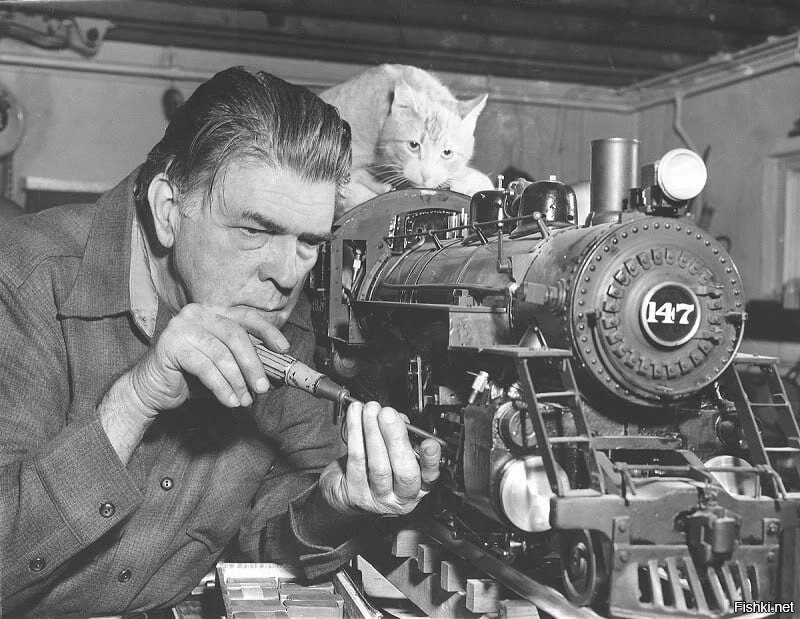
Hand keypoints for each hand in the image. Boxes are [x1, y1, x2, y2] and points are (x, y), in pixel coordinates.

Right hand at [128, 303, 289, 416]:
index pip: (246, 317)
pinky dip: (222, 387)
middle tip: (263, 387)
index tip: (284, 350)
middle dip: (253, 364)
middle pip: (235, 335)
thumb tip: (276, 374)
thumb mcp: (223, 366)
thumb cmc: (190, 376)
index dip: (268, 332)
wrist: (150, 389)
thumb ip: (244, 363)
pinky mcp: (170, 344)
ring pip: (221, 354)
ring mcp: (181, 326)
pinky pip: (205, 367)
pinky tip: (230, 401)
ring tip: (245, 400)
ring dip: (237, 381)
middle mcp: (196, 313)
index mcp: (212, 312)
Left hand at [318, 401, 440, 516]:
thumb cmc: (379, 471)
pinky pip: (356, 460)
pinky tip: (355, 416)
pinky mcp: (356, 493)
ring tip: (370, 411)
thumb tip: (398, 418)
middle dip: (396, 439)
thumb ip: (403, 436)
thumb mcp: (397, 453)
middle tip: (388, 415)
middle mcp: (402, 496)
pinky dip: (355, 433)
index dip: (431, 460)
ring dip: (373, 432)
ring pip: (378, 466)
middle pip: (403, 472)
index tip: (429, 442)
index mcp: (419, 486)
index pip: (430, 475)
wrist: (349, 493)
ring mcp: (378, 497)